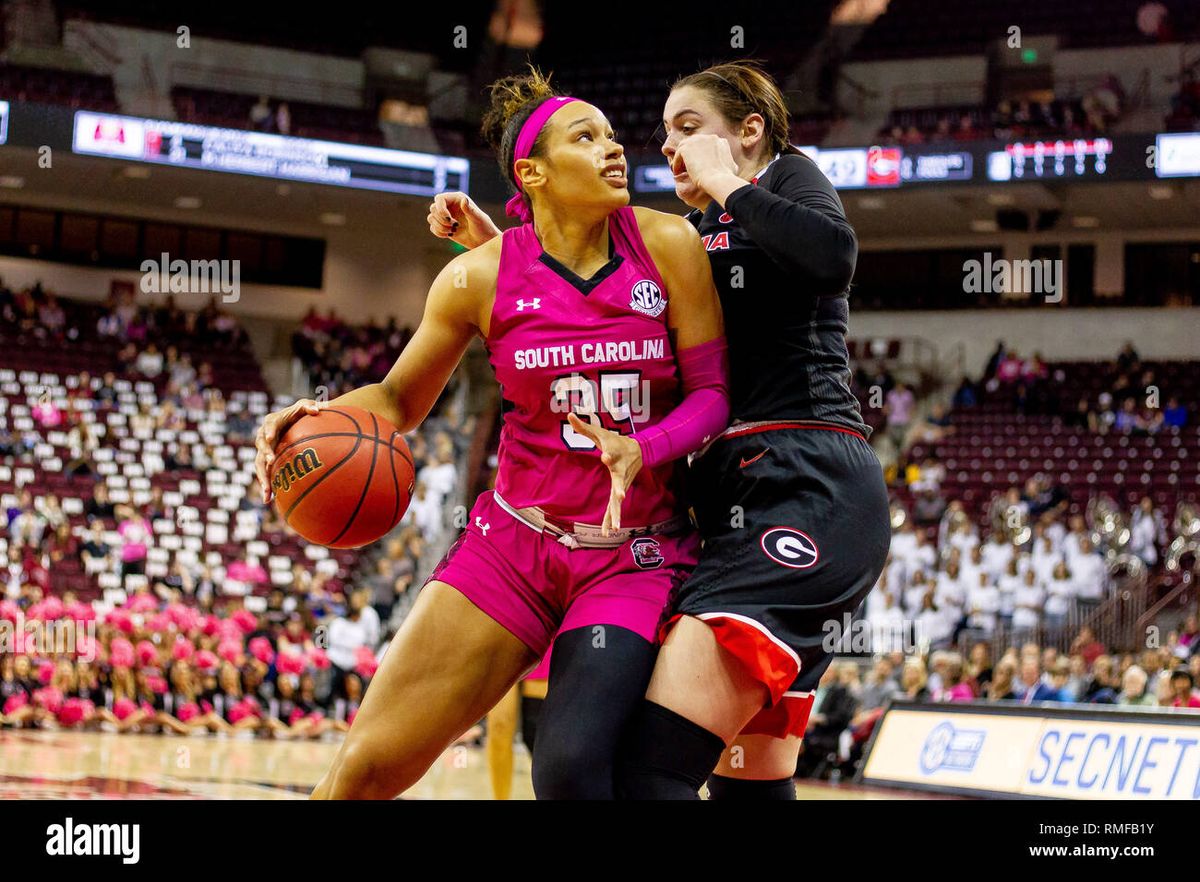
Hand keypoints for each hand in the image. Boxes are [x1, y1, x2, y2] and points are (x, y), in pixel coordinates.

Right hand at [254, 399, 323, 502]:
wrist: (296, 422)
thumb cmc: (302, 412)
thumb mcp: (306, 406)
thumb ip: (310, 406)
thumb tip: (317, 410)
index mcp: (272, 421)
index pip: (269, 425)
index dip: (269, 430)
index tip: (270, 437)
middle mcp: (264, 436)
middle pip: (261, 445)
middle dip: (264, 454)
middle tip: (269, 461)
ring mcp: (264, 449)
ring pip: (259, 464)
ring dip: (262, 476)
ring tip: (266, 491)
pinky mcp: (267, 460)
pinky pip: (264, 473)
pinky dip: (266, 485)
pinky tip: (268, 500)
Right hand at [427, 192, 500, 249]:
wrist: (483, 240)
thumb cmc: (483, 227)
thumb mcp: (477, 218)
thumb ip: (469, 209)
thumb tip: (464, 200)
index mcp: (457, 198)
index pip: (439, 198)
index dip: (440, 209)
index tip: (448, 219)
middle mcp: (449, 205)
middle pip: (433, 208)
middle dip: (441, 219)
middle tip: (455, 225)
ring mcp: (445, 216)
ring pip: (431, 218)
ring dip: (440, 227)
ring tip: (453, 231)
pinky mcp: (443, 226)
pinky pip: (432, 228)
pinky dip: (439, 233)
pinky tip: (450, 234)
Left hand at [566, 412, 642, 535]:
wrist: (640, 451)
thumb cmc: (615, 441)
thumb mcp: (600, 433)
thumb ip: (584, 426)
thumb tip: (569, 414)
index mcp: (614, 454)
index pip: (611, 454)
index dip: (608, 455)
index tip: (605, 456)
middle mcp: (619, 471)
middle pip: (619, 482)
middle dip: (619, 490)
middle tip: (620, 497)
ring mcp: (621, 483)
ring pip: (618, 501)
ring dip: (616, 514)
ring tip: (614, 528)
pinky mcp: (620, 491)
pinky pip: (615, 507)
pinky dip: (612, 518)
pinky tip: (608, 532)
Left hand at [671, 133, 738, 194]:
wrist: (718, 180)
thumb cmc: (726, 179)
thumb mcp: (731, 167)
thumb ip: (727, 161)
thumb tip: (731, 166)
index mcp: (720, 141)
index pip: (706, 144)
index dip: (700, 155)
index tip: (698, 165)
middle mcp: (709, 137)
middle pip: (694, 144)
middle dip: (690, 154)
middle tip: (686, 167)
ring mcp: (697, 140)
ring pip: (685, 148)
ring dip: (682, 159)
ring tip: (680, 170)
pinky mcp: (686, 147)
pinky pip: (678, 154)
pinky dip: (676, 164)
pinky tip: (677, 173)